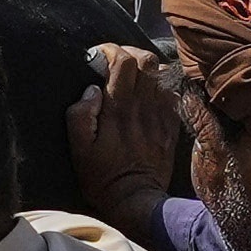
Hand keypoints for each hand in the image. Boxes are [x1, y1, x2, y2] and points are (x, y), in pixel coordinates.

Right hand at [75, 46, 187, 209]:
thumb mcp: (78, 149)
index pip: (122, 60)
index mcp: (118, 108)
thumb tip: (91, 90)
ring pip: (160, 72)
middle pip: (145, 59)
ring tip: (131, 78)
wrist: (135, 200)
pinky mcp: (170, 125)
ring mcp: (160, 115)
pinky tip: (147, 95)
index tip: (97, 58)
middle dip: (128, 53)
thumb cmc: (102, 176)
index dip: (109, 51)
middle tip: (115, 63)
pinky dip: (159, 86)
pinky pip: (171, 92)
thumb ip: (80, 115)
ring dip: (144, 69)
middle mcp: (142, 106)